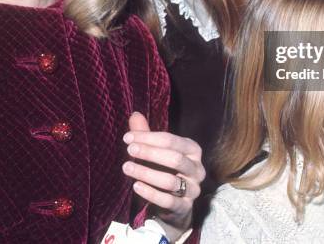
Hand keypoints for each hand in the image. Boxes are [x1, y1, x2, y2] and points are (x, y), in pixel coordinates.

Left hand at [122, 112, 204, 240]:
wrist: (177, 204)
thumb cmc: (167, 170)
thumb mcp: (158, 151)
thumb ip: (147, 135)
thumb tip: (135, 114)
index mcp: (192, 150)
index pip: (171, 140)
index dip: (149, 137)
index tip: (128, 137)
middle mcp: (197, 169)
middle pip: (174, 159)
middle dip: (150, 153)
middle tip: (130, 149)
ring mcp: (193, 189)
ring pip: (170, 181)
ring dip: (147, 173)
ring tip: (127, 167)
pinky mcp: (185, 208)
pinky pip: (168, 201)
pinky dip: (150, 193)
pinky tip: (136, 186)